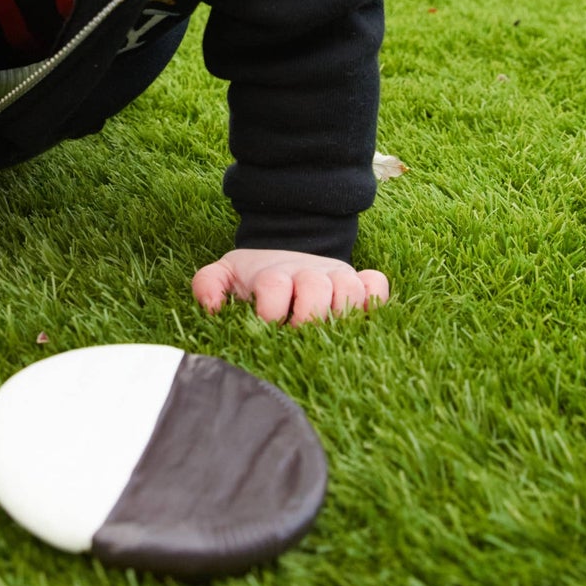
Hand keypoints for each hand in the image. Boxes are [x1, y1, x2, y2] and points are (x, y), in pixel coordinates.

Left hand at [192, 248, 387, 326]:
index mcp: (274, 273)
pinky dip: (376, 298)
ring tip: (330, 332)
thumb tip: (213, 308)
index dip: (270, 309)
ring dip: (342, 310)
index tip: (265, 326)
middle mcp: (308, 273)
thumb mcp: (225, 274)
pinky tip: (363, 316)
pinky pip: (377, 285)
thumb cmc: (253, 276)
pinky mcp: (358, 282)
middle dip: (308, 315)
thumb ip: (208, 285)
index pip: (274, 285)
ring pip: (350, 287)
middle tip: (298, 334)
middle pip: (316, 287)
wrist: (284, 251)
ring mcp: (335, 276)